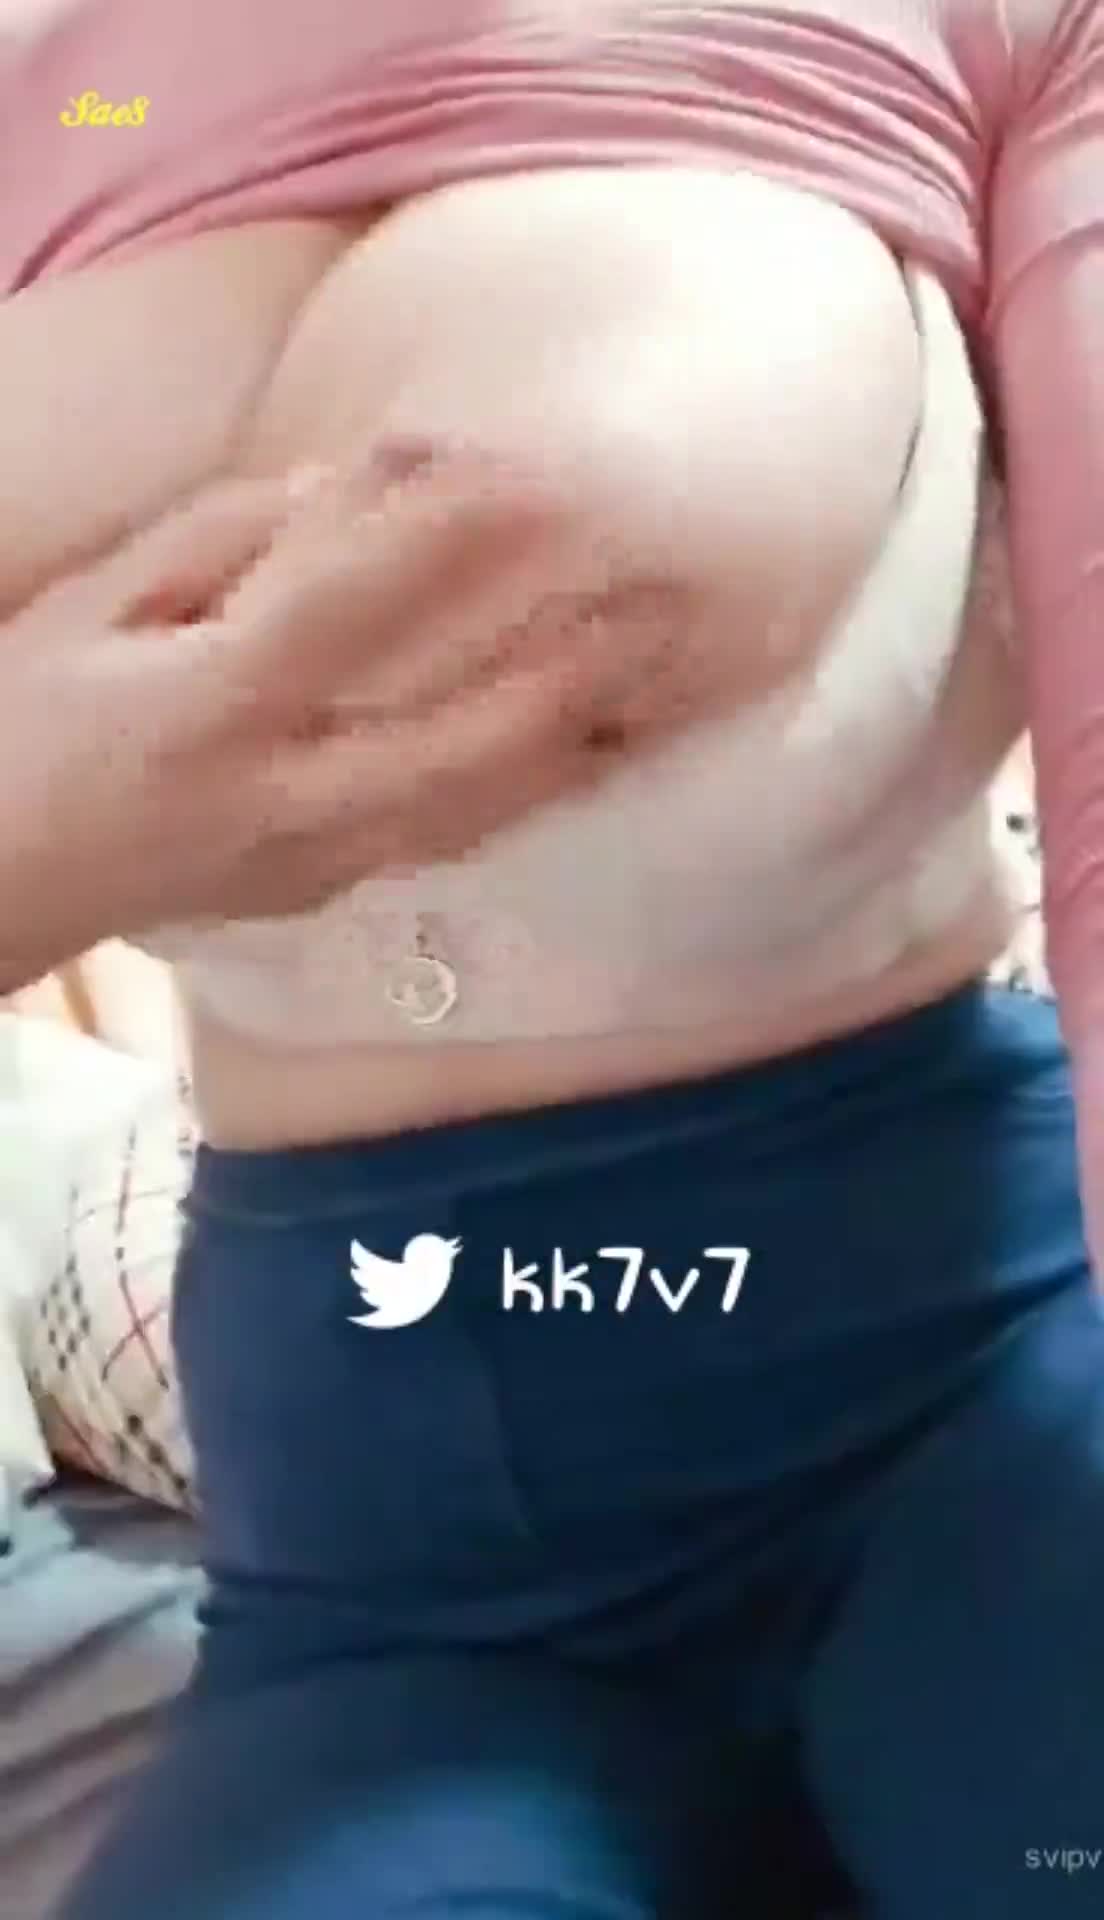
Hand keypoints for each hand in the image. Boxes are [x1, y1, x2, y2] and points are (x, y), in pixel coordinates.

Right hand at [1, 453, 657, 984]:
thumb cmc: (25, 726)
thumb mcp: (94, 608)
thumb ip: (223, 540)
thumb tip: (352, 484)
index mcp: (208, 707)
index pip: (352, 607)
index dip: (454, 538)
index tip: (548, 475)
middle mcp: (279, 796)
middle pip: (461, 739)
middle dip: (576, 672)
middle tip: (676, 602)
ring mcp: (311, 860)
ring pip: (480, 808)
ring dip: (588, 745)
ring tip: (682, 682)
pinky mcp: (323, 891)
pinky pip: (454, 838)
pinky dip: (535, 794)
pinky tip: (604, 752)